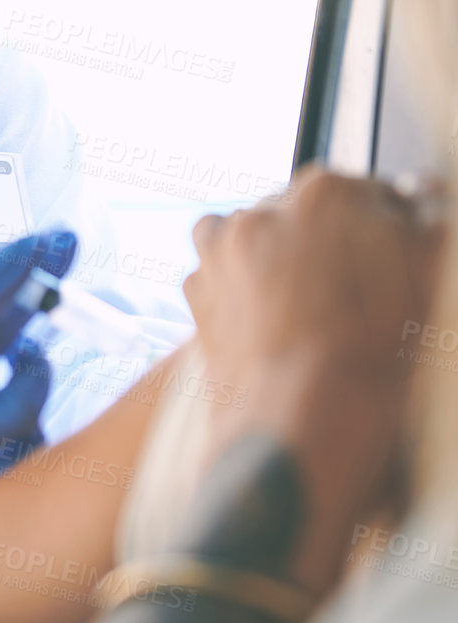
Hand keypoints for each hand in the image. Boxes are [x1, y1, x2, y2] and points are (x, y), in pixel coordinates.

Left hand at [184, 166, 443, 591]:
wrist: (299, 429)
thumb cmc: (371, 360)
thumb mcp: (425, 279)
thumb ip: (426, 222)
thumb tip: (425, 196)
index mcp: (324, 193)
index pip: (367, 194)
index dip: (387, 228)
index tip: (395, 255)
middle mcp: (260, 211)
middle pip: (305, 215)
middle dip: (330, 243)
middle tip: (356, 292)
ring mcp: (219, 253)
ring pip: (259, 239)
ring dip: (281, 260)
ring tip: (311, 308)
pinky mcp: (196, 296)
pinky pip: (225, 278)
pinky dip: (245, 292)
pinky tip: (274, 325)